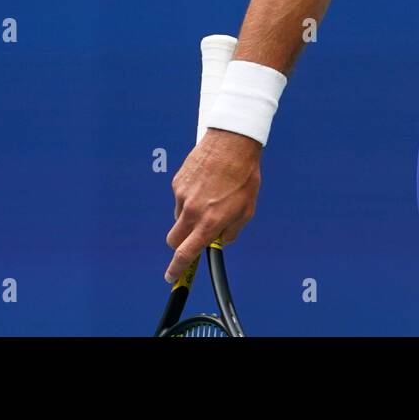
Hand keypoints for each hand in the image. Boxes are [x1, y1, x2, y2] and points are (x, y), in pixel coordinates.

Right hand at [164, 128, 262, 280]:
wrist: (232, 143)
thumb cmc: (244, 176)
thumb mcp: (247, 210)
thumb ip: (231, 231)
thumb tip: (220, 240)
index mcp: (209, 221)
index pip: (186, 253)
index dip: (176, 268)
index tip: (171, 277)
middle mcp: (192, 211)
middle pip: (174, 240)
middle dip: (181, 244)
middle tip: (194, 236)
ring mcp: (182, 195)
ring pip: (179, 217)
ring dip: (190, 217)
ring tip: (211, 198)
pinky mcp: (177, 181)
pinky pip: (180, 198)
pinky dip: (190, 198)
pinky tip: (206, 184)